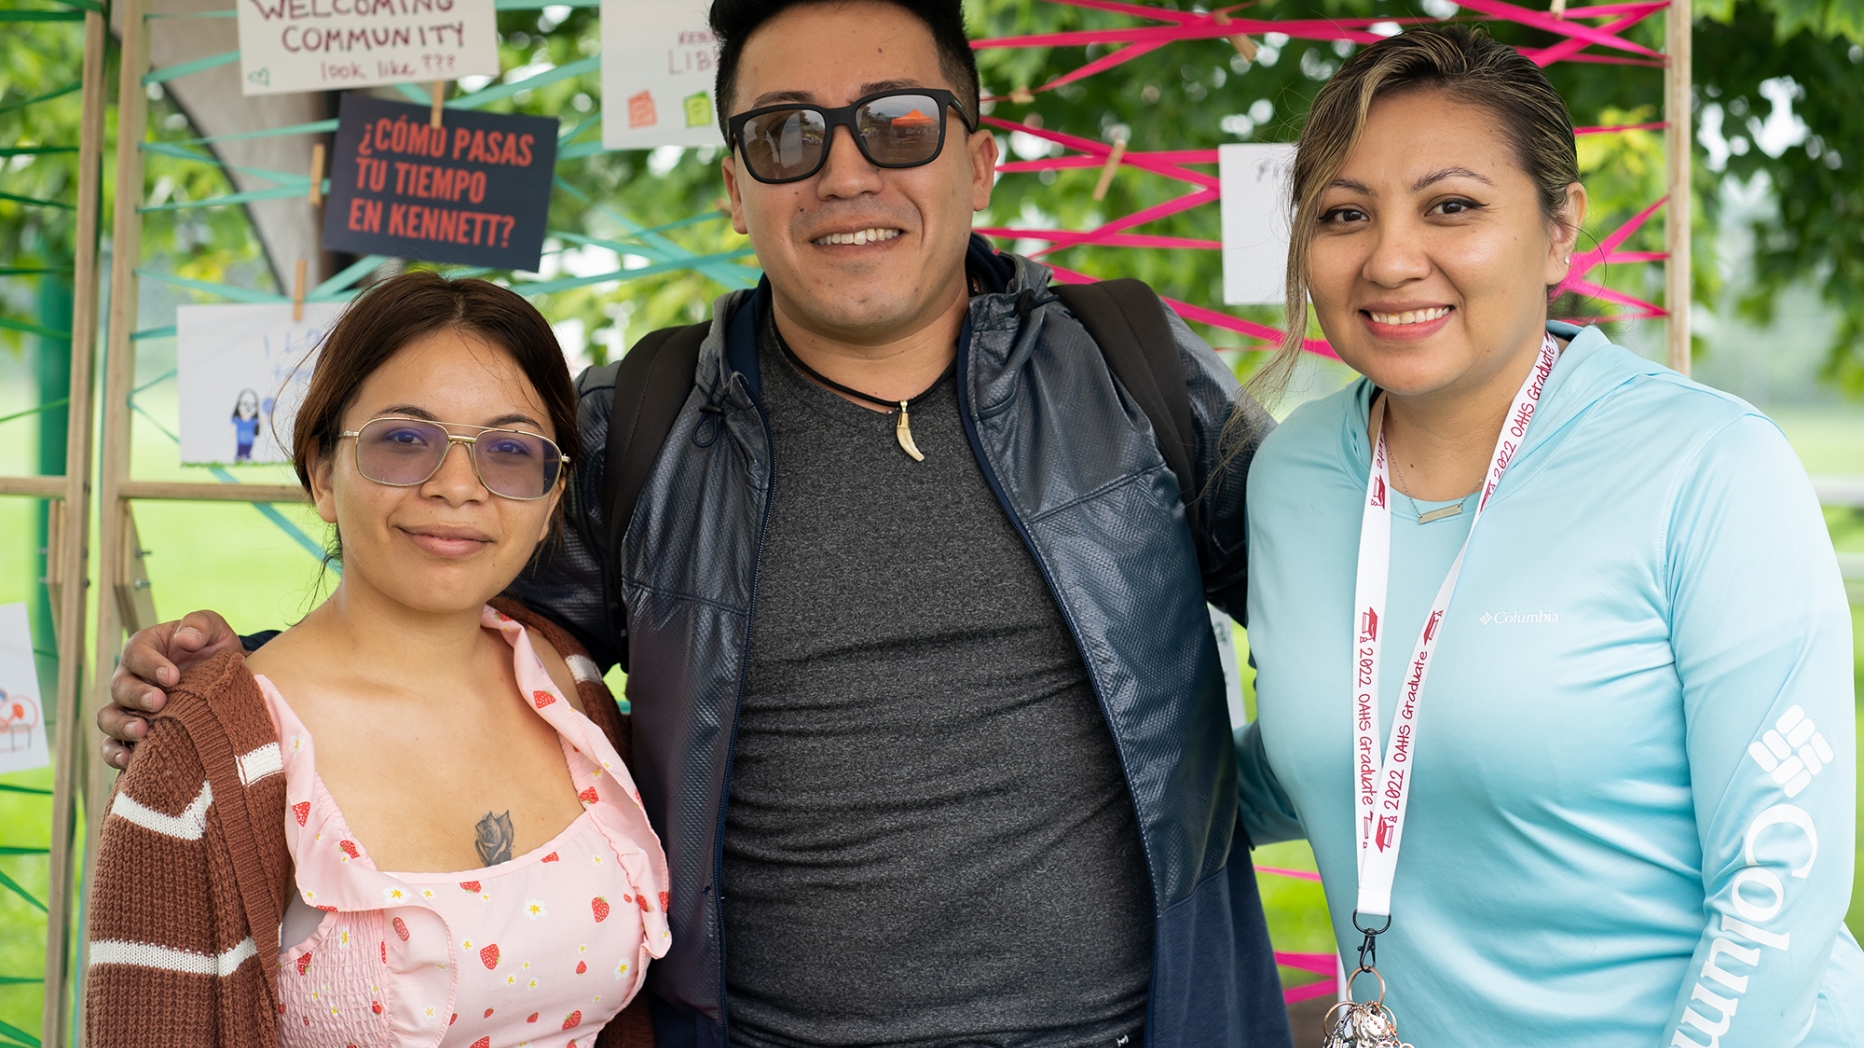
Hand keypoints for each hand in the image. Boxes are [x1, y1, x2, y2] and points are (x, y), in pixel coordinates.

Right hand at [100, 611, 239, 769]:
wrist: (225, 682)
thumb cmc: (215, 651)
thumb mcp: (214, 630)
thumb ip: (200, 625)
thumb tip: (185, 639)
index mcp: (145, 649)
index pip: (136, 653)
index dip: (150, 665)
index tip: (172, 677)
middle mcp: (131, 678)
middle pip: (120, 687)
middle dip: (138, 695)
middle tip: (159, 702)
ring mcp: (129, 707)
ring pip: (109, 717)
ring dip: (121, 725)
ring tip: (142, 731)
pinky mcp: (133, 734)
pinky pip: (111, 746)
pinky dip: (114, 753)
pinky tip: (129, 760)